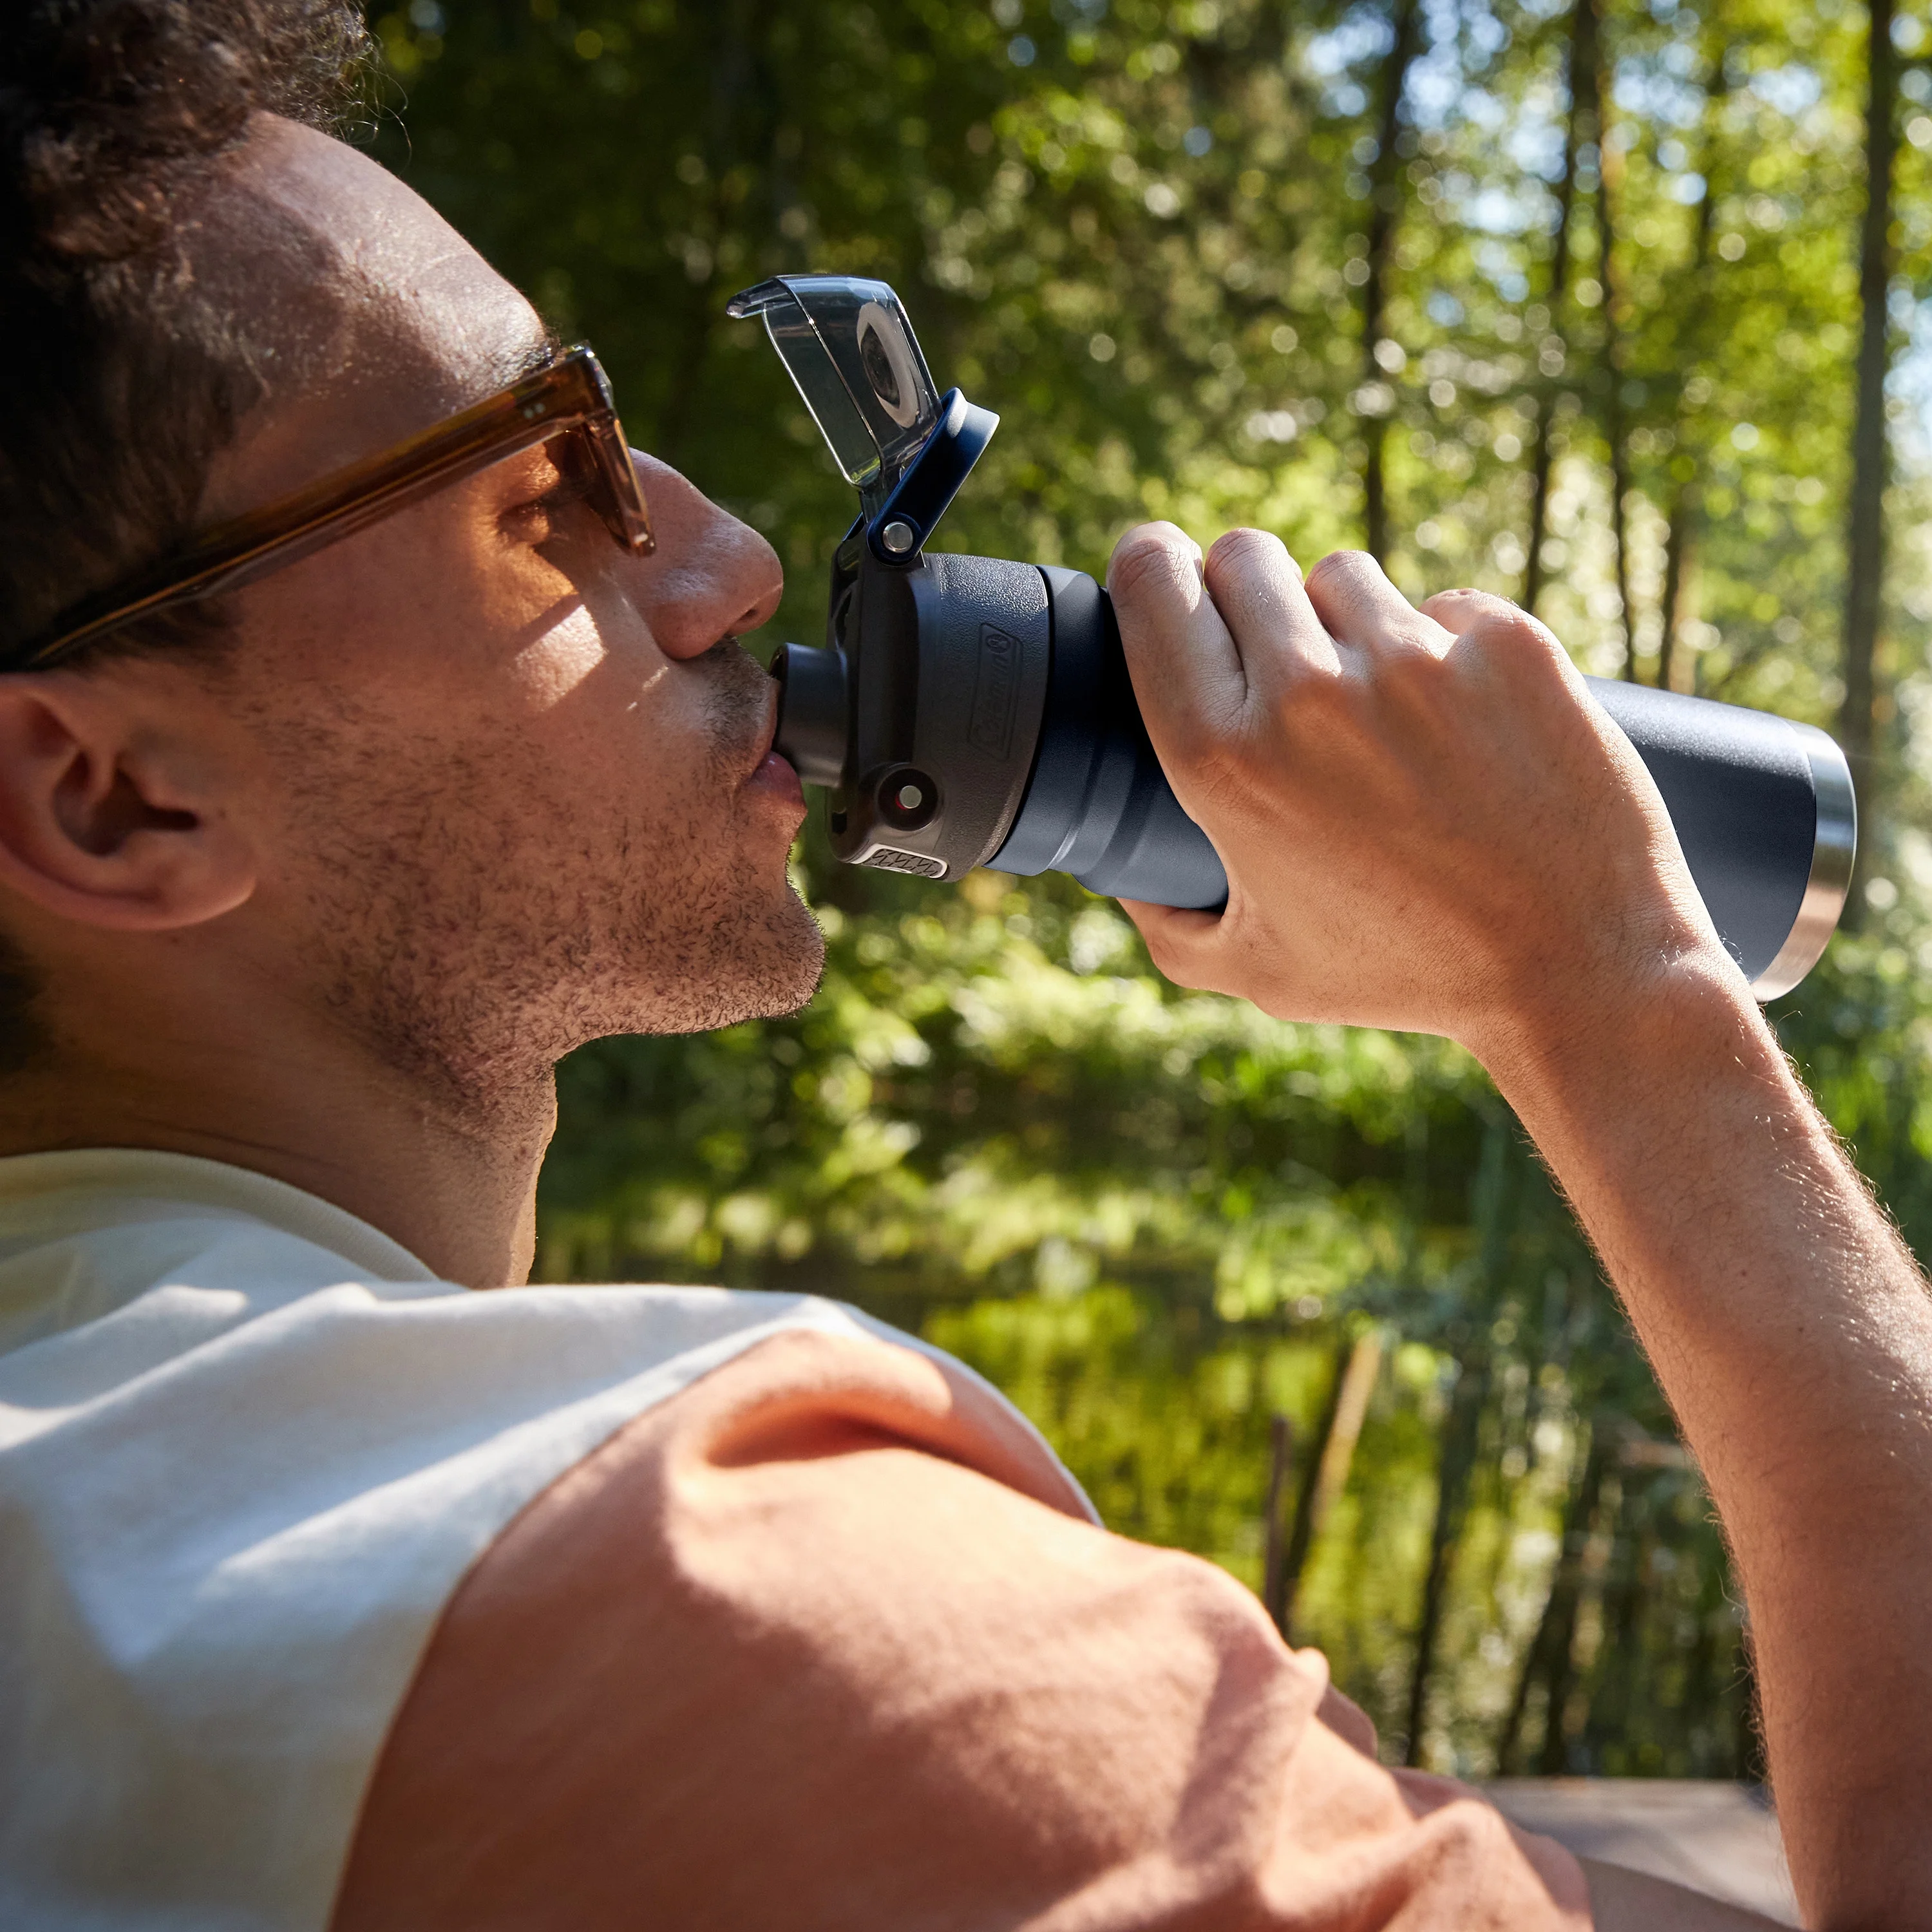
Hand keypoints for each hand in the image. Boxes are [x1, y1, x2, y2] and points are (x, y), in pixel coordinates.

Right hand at [1104, 524, 1733, 1055]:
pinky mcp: (1507, 644)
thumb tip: (1124, 882)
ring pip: (1342, 574)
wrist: (1576, 968)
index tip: (1165, 576)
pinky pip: (1442, 605)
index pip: (1154, 584)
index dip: (1151, 567)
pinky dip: (1443, 648)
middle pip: (1242, 555)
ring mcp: (1415, 659)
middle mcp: (1308, 695)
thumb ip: (1167, 926)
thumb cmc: (1407, 976)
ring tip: (1378, 706)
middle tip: (1276, 652)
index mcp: (1224, 761)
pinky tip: (1462, 724)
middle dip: (1246, 591)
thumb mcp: (1258, 971)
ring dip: (1345, 621)